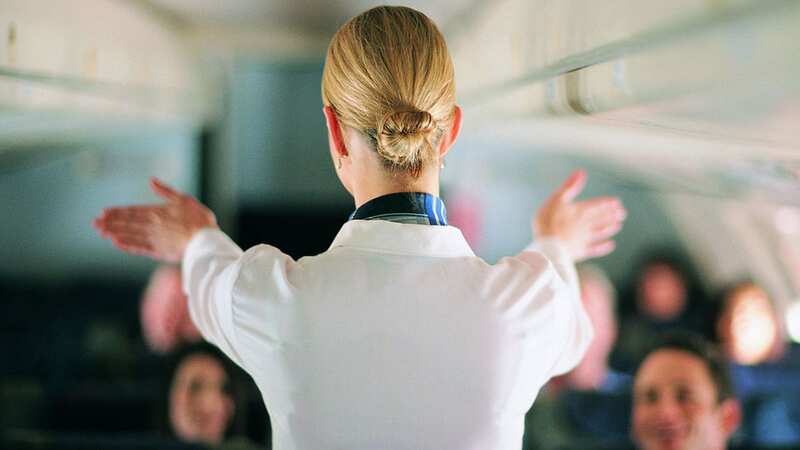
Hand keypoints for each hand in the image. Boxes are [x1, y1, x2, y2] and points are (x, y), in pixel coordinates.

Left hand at [93, 178, 217, 262]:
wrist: (205, 240)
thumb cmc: (198, 219)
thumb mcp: (184, 198)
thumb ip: (165, 190)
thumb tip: (151, 181)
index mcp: (157, 211)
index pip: (132, 211)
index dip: (117, 212)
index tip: (103, 213)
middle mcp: (151, 225)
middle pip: (127, 223)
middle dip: (110, 223)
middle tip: (94, 224)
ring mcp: (153, 239)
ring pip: (129, 235)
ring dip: (114, 233)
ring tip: (101, 233)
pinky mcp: (158, 251)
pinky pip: (138, 248)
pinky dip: (127, 246)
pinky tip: (117, 244)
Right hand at [534, 170, 625, 261]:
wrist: (547, 247)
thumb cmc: (548, 221)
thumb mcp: (556, 199)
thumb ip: (569, 187)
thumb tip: (581, 172)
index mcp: (579, 211)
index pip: (597, 206)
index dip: (607, 204)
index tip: (617, 203)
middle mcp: (585, 224)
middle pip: (601, 219)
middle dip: (612, 215)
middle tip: (622, 213)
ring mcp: (583, 239)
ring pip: (600, 232)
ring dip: (609, 228)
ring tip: (618, 226)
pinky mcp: (580, 251)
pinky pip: (595, 249)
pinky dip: (604, 247)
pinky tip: (611, 245)